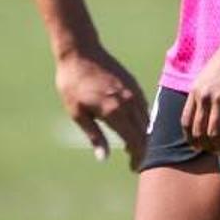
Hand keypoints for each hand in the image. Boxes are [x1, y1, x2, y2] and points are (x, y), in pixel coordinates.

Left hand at [55, 46, 150, 168]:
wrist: (80, 51)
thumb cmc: (72, 83)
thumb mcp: (77, 113)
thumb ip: (94, 135)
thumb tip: (103, 157)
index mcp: (114, 112)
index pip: (134, 141)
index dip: (136, 157)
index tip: (132, 167)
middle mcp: (128, 103)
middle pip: (144, 133)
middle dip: (142, 150)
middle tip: (133, 161)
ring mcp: (133, 92)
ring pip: (147, 120)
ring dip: (143, 135)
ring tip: (132, 146)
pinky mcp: (133, 84)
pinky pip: (144, 107)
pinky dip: (143, 120)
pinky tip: (133, 125)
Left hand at [181, 29, 219, 154]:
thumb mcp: (208, 75)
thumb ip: (204, 92)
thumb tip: (207, 112)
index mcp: (195, 90)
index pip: (186, 122)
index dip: (191, 139)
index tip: (199, 147)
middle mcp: (204, 96)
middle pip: (199, 131)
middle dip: (207, 146)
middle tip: (217, 151)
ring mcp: (219, 98)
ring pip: (215, 133)